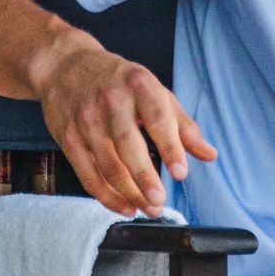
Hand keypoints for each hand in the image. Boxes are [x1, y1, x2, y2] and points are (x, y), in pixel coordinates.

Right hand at [28, 36, 216, 216]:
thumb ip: (182, 124)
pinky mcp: (68, 137)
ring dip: (128, 193)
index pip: (157, 118)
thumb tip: (210, 154)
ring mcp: (86, 120)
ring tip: (148, 209)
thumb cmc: (118, 81)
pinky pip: (88, 173)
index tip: (181, 173)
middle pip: (128, 144)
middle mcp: (110, 100)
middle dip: (144, 178)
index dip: (170, 147)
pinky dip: (106, 196)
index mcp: (138, 84)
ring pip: (107, 164)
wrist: (64, 66)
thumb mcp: (153, 91)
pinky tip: (124, 206)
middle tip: (159, 203)